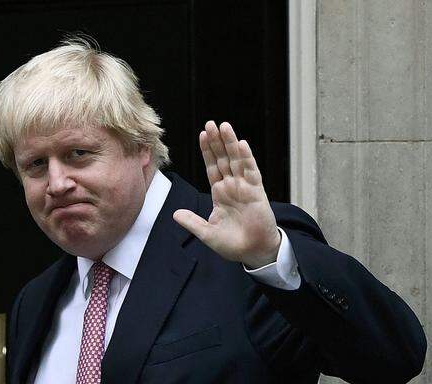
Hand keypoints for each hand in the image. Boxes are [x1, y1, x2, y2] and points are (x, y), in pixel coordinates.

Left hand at [173, 121, 280, 268]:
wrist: (254, 253)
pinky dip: (246, 158)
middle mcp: (232, 186)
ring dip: (230, 143)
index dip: (207, 151)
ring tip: (224, 126)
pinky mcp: (257, 192)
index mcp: (220, 193)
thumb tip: (175, 214)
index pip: (212, 167)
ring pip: (236, 160)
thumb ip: (192, 222)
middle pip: (223, 158)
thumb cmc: (233, 244)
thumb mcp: (207, 233)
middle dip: (217, 141)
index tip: (202, 135)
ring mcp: (245, 187)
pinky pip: (251, 171)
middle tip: (211, 123)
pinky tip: (241, 144)